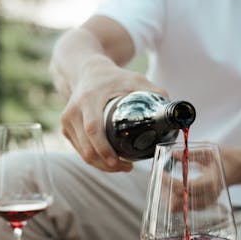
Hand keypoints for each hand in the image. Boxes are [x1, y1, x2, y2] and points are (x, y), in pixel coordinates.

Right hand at [60, 57, 166, 171]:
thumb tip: (174, 111)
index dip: (103, 148)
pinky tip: (110, 161)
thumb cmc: (113, 77)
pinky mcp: (66, 128)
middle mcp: (73, 111)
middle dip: (107, 164)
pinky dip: (95, 159)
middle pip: (87, 147)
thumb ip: (155, 91)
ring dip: (102, 165)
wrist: (87, 71)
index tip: (117, 161)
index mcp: (88, 99)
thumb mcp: (135, 79)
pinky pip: (80, 150)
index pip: (92, 128)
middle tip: (128, 168)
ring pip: (83, 153)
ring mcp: (67, 121)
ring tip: (122, 166)